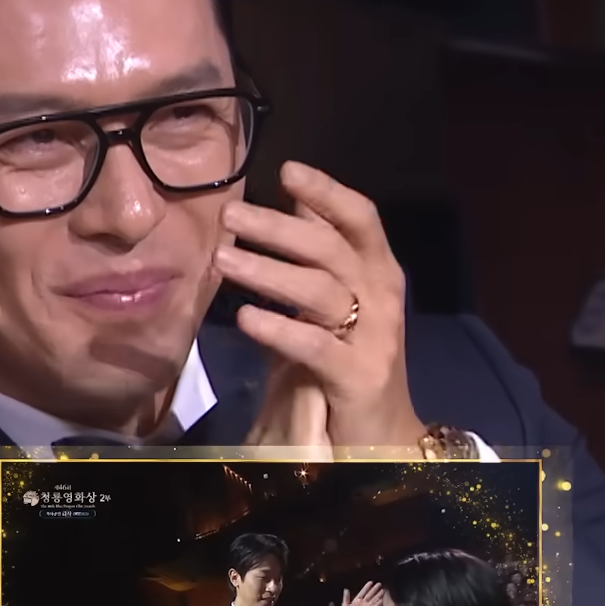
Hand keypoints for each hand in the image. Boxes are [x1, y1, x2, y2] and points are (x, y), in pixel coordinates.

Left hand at [214, 162, 427, 446]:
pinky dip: (279, 329)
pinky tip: (244, 317)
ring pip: (321, 292)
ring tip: (222, 258)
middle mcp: (382, 298)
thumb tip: (298, 201)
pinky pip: (315, 347)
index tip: (287, 170)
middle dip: (279, 228)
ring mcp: (374, 339)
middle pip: (331, 249)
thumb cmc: (346, 357)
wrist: (381, 435)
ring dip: (268, 271)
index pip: (360, 219)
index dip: (327, 192)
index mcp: (376, 272)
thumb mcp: (333, 299)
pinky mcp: (358, 378)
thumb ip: (321, 251)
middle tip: (230, 214)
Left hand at [339, 581, 382, 605]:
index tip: (371, 582)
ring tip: (383, 590)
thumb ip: (346, 597)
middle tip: (380, 584)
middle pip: (370, 594)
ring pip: (374, 599)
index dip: (366, 587)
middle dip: (375, 590)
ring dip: (378, 595)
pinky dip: (379, 603)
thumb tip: (346, 589)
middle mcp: (363, 602)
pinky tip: (383, 599)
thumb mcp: (345, 605)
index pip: (363, 592)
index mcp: (357, 600)